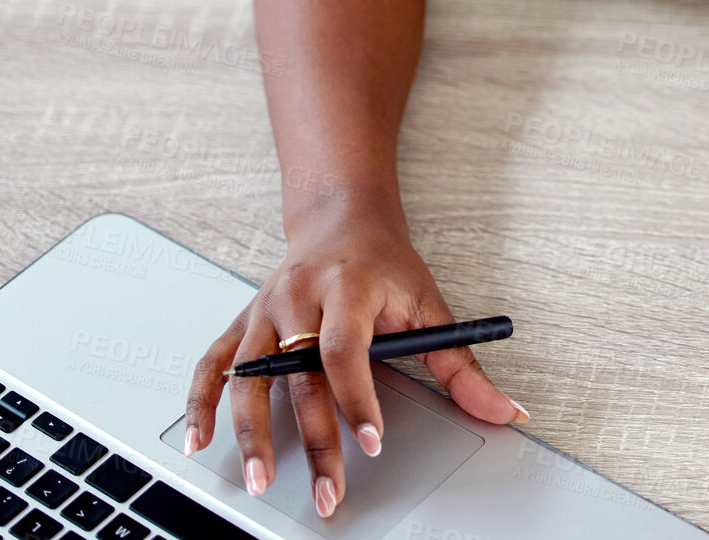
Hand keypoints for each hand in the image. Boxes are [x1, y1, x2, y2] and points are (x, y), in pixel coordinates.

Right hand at [184, 206, 526, 519]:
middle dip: (313, 438)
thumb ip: (463, 367)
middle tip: (327, 489)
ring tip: (261, 478)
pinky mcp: (243, 322)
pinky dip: (202, 401)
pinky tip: (202, 439)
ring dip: (250, 432)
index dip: (357, 397)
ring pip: (248, 376)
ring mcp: (265, 310)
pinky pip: (212, 363)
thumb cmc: (386, 264)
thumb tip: (505, 411)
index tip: (371, 441)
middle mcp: (300, 297)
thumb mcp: (431, 305)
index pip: (346, 348)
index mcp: (349, 287)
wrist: (343, 219)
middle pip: (299, 375)